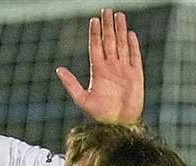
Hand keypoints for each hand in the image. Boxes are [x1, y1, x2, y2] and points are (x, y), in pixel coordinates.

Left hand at [56, 8, 143, 125]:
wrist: (119, 124)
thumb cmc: (100, 115)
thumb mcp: (82, 99)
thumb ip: (71, 84)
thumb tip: (58, 69)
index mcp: (98, 71)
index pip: (96, 47)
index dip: (95, 33)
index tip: (94, 19)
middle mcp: (111, 67)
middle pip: (109, 41)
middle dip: (108, 26)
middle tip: (107, 10)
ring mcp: (124, 69)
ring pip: (122, 44)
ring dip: (120, 30)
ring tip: (119, 15)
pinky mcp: (136, 74)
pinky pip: (134, 56)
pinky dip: (133, 45)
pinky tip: (130, 34)